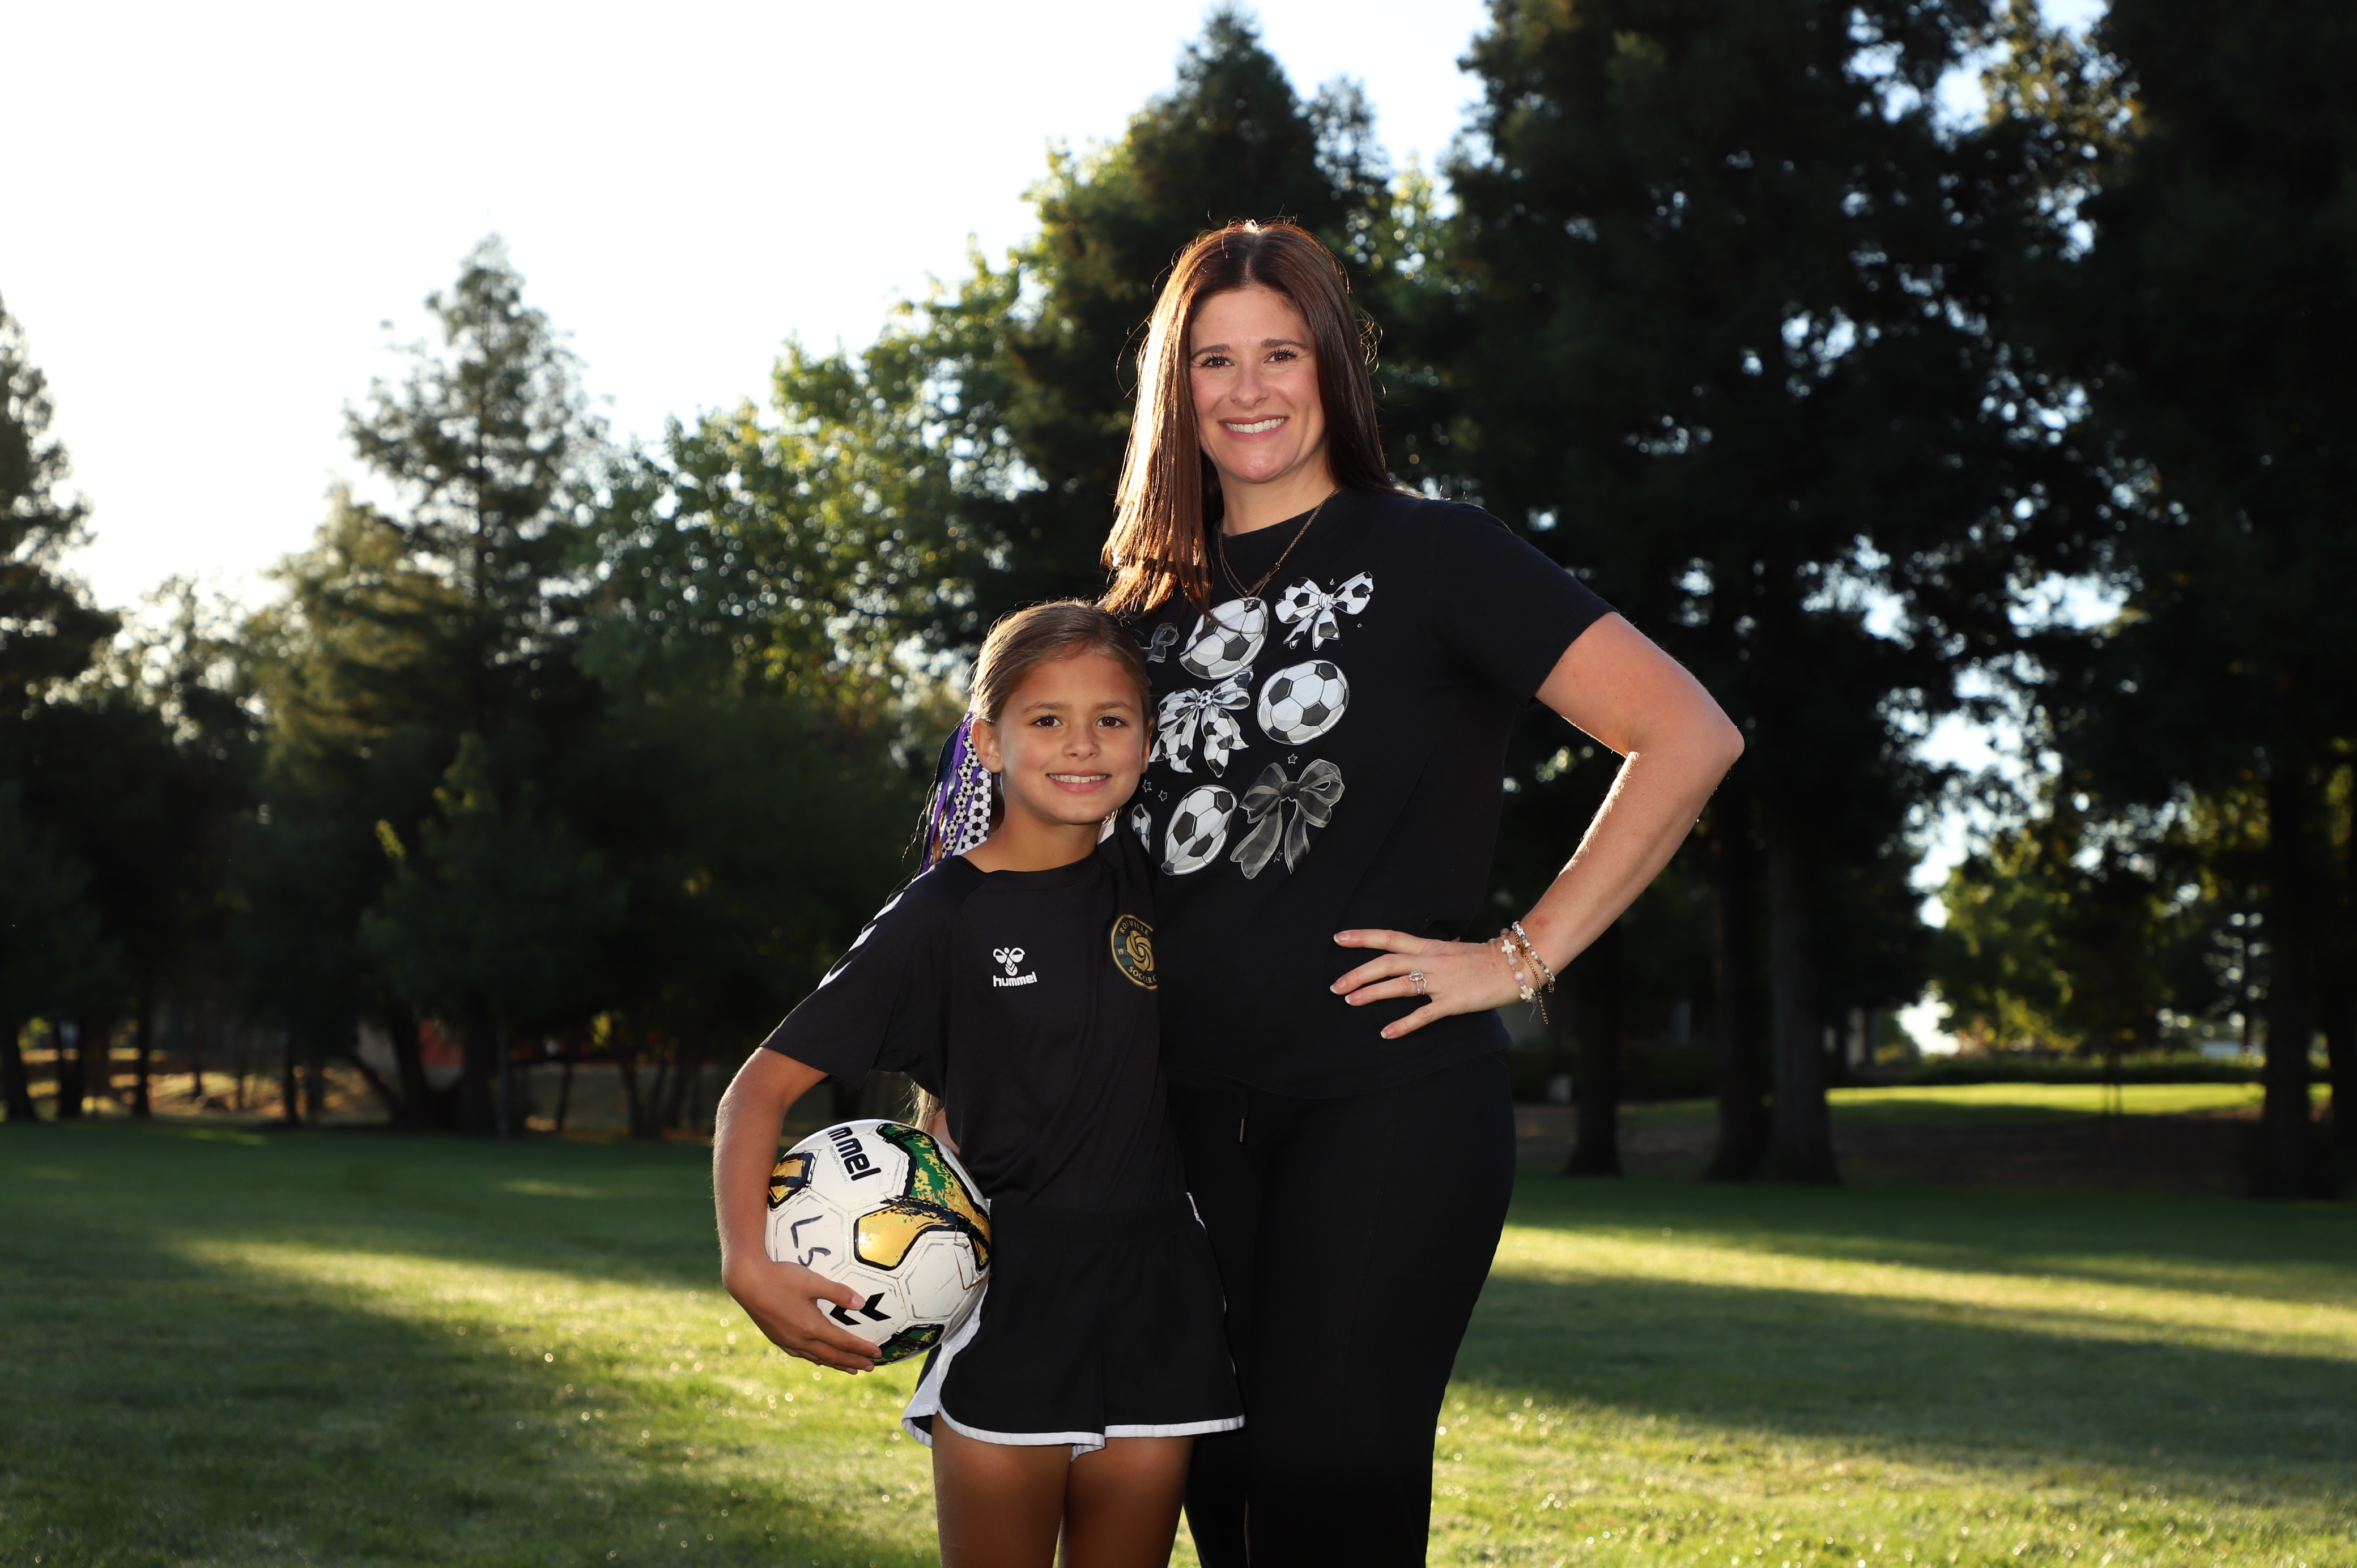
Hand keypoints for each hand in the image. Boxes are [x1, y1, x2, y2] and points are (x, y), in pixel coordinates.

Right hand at [725, 1257, 880, 1373]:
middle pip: (832, 1356)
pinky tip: (818, 1359)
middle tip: (870, 1367)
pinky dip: (815, 1358)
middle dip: (853, 1362)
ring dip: (835, 1363)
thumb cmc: (781, 1278)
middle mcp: (800, 1340)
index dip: (861, 1349)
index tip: (877, 1354)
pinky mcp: (777, 1337)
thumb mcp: (812, 1281)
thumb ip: (838, 1293)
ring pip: (817, 1358)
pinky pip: (801, 1354)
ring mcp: (787, 1341)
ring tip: (850, 1369)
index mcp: (812, 1328)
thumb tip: (861, 1304)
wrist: (746, 1281)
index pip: (843, 1343)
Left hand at [1330, 928, 1522, 1038]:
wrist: (1517, 965)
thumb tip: (1419, 951)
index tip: (1338, 939)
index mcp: (1430, 946)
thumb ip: (1435, 952)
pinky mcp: (1453, 1001)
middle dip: (1358, 973)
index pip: (1389, 937)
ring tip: (1350, 1002)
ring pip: (1398, 985)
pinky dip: (1403, 1025)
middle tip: (1335, 986)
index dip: (1362, 937)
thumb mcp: (1455, 949)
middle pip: (1386, 963)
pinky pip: (1423, 1015)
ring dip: (1372, 994)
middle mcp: (1431, 960)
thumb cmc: (1487, 959)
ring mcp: (1441, 981)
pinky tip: (1386, 1034)